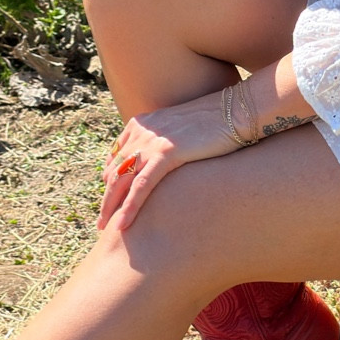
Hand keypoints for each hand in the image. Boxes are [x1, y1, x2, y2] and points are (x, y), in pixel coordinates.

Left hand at [99, 87, 239, 232]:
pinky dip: (129, 207)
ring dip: (110, 208)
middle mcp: (141, 131)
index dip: (110, 182)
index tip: (109, 202)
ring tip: (104, 229)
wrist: (238, 110)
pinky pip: (141, 186)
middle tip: (100, 223)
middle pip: (113, 171)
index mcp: (141, 124)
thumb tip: (161, 166)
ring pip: (121, 181)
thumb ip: (166, 145)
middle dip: (106, 199)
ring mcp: (153, 141)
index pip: (116, 158)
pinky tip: (122, 225)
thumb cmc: (218, 124)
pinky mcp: (167, 152)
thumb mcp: (182, 131)